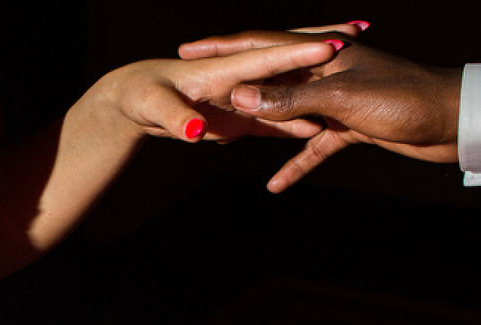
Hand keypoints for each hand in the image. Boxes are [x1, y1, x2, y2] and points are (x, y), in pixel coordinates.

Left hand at [96, 38, 344, 145]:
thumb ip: (178, 119)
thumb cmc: (135, 97)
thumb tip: (195, 131)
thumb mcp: (156, 109)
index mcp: (221, 72)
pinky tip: (317, 135)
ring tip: (354, 87)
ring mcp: (239, 102)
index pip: (268, 57)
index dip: (300, 52)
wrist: (122, 104)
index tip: (334, 45)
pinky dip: (292, 131)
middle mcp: (237, 81)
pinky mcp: (234, 123)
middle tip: (358, 33)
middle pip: (285, 63)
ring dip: (317, 92)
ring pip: (286, 96)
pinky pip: (269, 127)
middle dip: (319, 48)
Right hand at [178, 29, 460, 190]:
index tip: (191, 51)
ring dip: (260, 128)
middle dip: (235, 89)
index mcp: (323, 54)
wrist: (455, 121)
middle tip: (198, 93)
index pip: (264, 46)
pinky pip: (314, 147)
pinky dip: (297, 164)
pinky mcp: (351, 127)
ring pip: (288, 114)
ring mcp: (338, 100)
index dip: (225, 49)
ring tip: (225, 137)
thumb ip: (290, 99)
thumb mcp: (342, 99)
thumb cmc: (407, 99)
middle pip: (271, 80)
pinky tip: (276, 185)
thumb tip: (240, 98)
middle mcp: (326, 72)